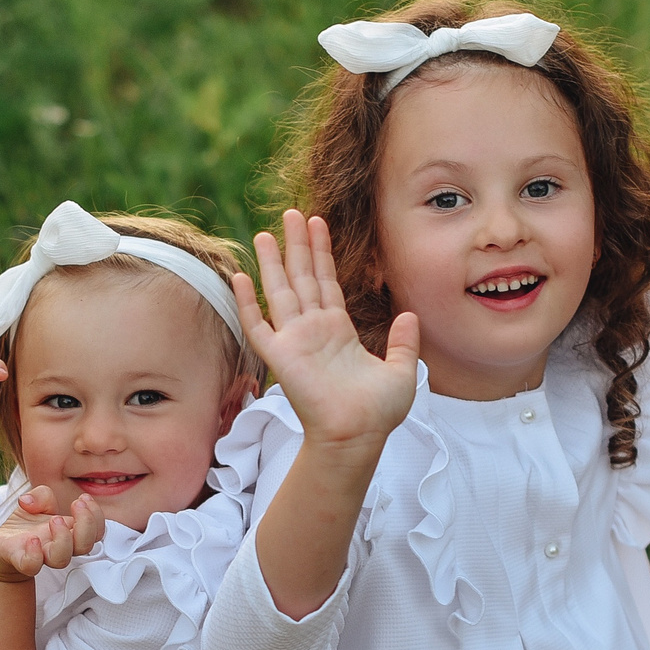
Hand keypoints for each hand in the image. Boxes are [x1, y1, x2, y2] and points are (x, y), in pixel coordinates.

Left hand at [0, 485, 103, 583]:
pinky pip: (31, 565)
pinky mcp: (19, 560)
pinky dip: (34, 555)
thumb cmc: (23, 527)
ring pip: (61, 559)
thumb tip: (31, 500)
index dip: (97, 516)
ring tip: (54, 519)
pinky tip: (32, 540)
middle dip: (87, 524)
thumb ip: (41, 494)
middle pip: (85, 546)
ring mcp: (40, 555)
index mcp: (68, 532)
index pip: (95, 531)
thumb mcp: (34, 502)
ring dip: (63, 537)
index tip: (84, 499)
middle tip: (77, 504)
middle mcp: (58, 546)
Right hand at [231, 211, 420, 450]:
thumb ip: (404, 342)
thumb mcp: (401, 371)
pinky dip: (246, 302)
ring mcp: (295, 341)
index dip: (322, 253)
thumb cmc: (378, 413)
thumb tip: (409, 315)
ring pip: (280, 291)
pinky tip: (239, 277)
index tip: (318, 223)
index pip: (327, 282)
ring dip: (273, 263)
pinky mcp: (280, 357)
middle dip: (297, 245)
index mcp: (338, 331)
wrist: (358, 435)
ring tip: (267, 232)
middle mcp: (313, 331)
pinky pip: (258, 324)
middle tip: (292, 213)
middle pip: (302, 278)